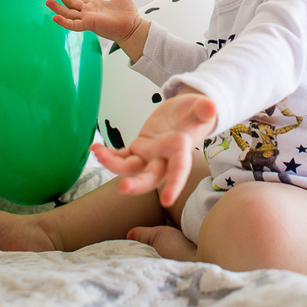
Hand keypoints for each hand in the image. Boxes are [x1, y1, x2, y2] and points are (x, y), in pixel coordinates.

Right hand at [46, 0, 142, 46]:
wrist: (133, 28)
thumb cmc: (129, 16)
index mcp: (95, 6)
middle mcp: (89, 13)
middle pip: (72, 4)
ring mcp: (87, 19)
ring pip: (69, 13)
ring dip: (58, 8)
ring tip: (48, 1)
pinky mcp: (89, 24)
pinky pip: (73, 24)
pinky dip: (64, 22)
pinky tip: (55, 17)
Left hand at [91, 92, 217, 207]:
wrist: (185, 114)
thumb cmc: (195, 113)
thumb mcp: (201, 108)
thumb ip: (203, 109)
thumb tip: (210, 106)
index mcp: (181, 150)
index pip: (179, 169)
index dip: (174, 184)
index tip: (168, 200)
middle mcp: (164, 159)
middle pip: (150, 177)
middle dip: (137, 184)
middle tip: (123, 188)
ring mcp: (149, 156)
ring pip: (131, 168)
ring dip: (113, 164)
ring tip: (98, 152)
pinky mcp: (138, 149)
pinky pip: (122, 156)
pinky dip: (109, 154)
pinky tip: (96, 148)